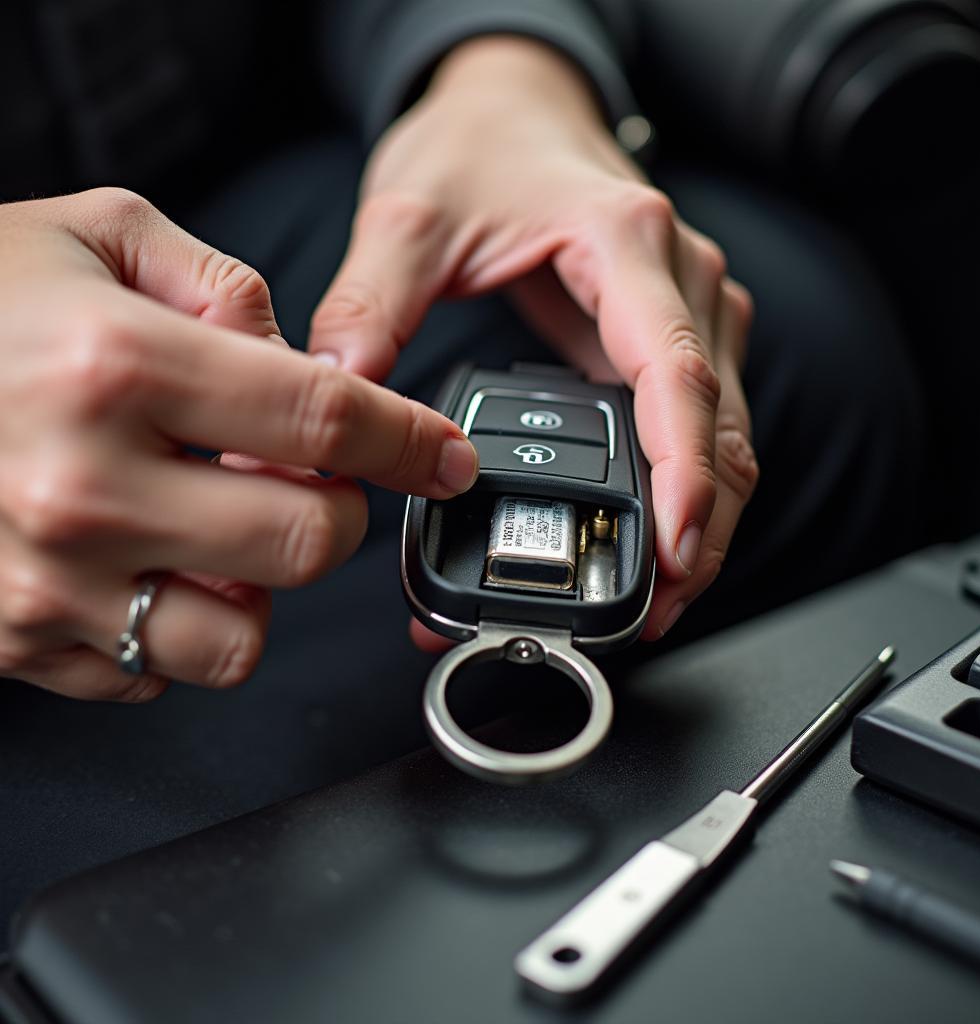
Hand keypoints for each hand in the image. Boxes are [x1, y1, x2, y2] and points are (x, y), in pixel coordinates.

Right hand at [0, 189, 477, 699]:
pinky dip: (182, 624)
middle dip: (335, 513)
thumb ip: (216, 283)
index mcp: (117, 365)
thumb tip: (297, 357)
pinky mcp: (18, 643)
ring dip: (259, 586)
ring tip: (215, 528)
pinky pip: (158, 669)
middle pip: (307, 543)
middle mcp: (86, 485)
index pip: (326, 421)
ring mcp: (48, 582)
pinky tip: (148, 564)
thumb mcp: (89, 236)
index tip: (444, 457)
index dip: (411, 442)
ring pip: (243, 637)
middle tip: (305, 481)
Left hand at [309, 37, 757, 644]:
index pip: (679, 377)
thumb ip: (372, 301)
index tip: (673, 550)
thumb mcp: (412, 212)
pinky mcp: (679, 338)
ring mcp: (692, 313)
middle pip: (722, 431)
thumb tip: (344, 391)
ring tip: (651, 599)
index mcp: (630, 246)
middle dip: (698, 533)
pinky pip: (702, 429)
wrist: (517, 106)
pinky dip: (683, 493)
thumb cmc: (481, 144)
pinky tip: (651, 538)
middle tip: (651, 612)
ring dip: (698, 524)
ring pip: (728, 440)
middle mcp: (682, 282)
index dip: (684, 474)